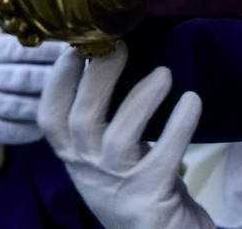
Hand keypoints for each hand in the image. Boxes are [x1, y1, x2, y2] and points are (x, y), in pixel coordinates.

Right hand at [39, 44, 213, 228]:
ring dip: (142, 99)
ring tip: (165, 74)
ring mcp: (118, 184)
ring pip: (121, 137)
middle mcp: (88, 169)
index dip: (58, 80)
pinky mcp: (151, 196)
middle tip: (119, 45)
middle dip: (98, 77)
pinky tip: (192, 101)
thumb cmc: (131, 185)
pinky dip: (178, 125)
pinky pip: (164, 156)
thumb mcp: (102, 154)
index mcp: (72, 155)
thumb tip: (105, 54)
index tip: (74, 46)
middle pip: (83, 119)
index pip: (50, 117)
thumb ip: (98, 118)